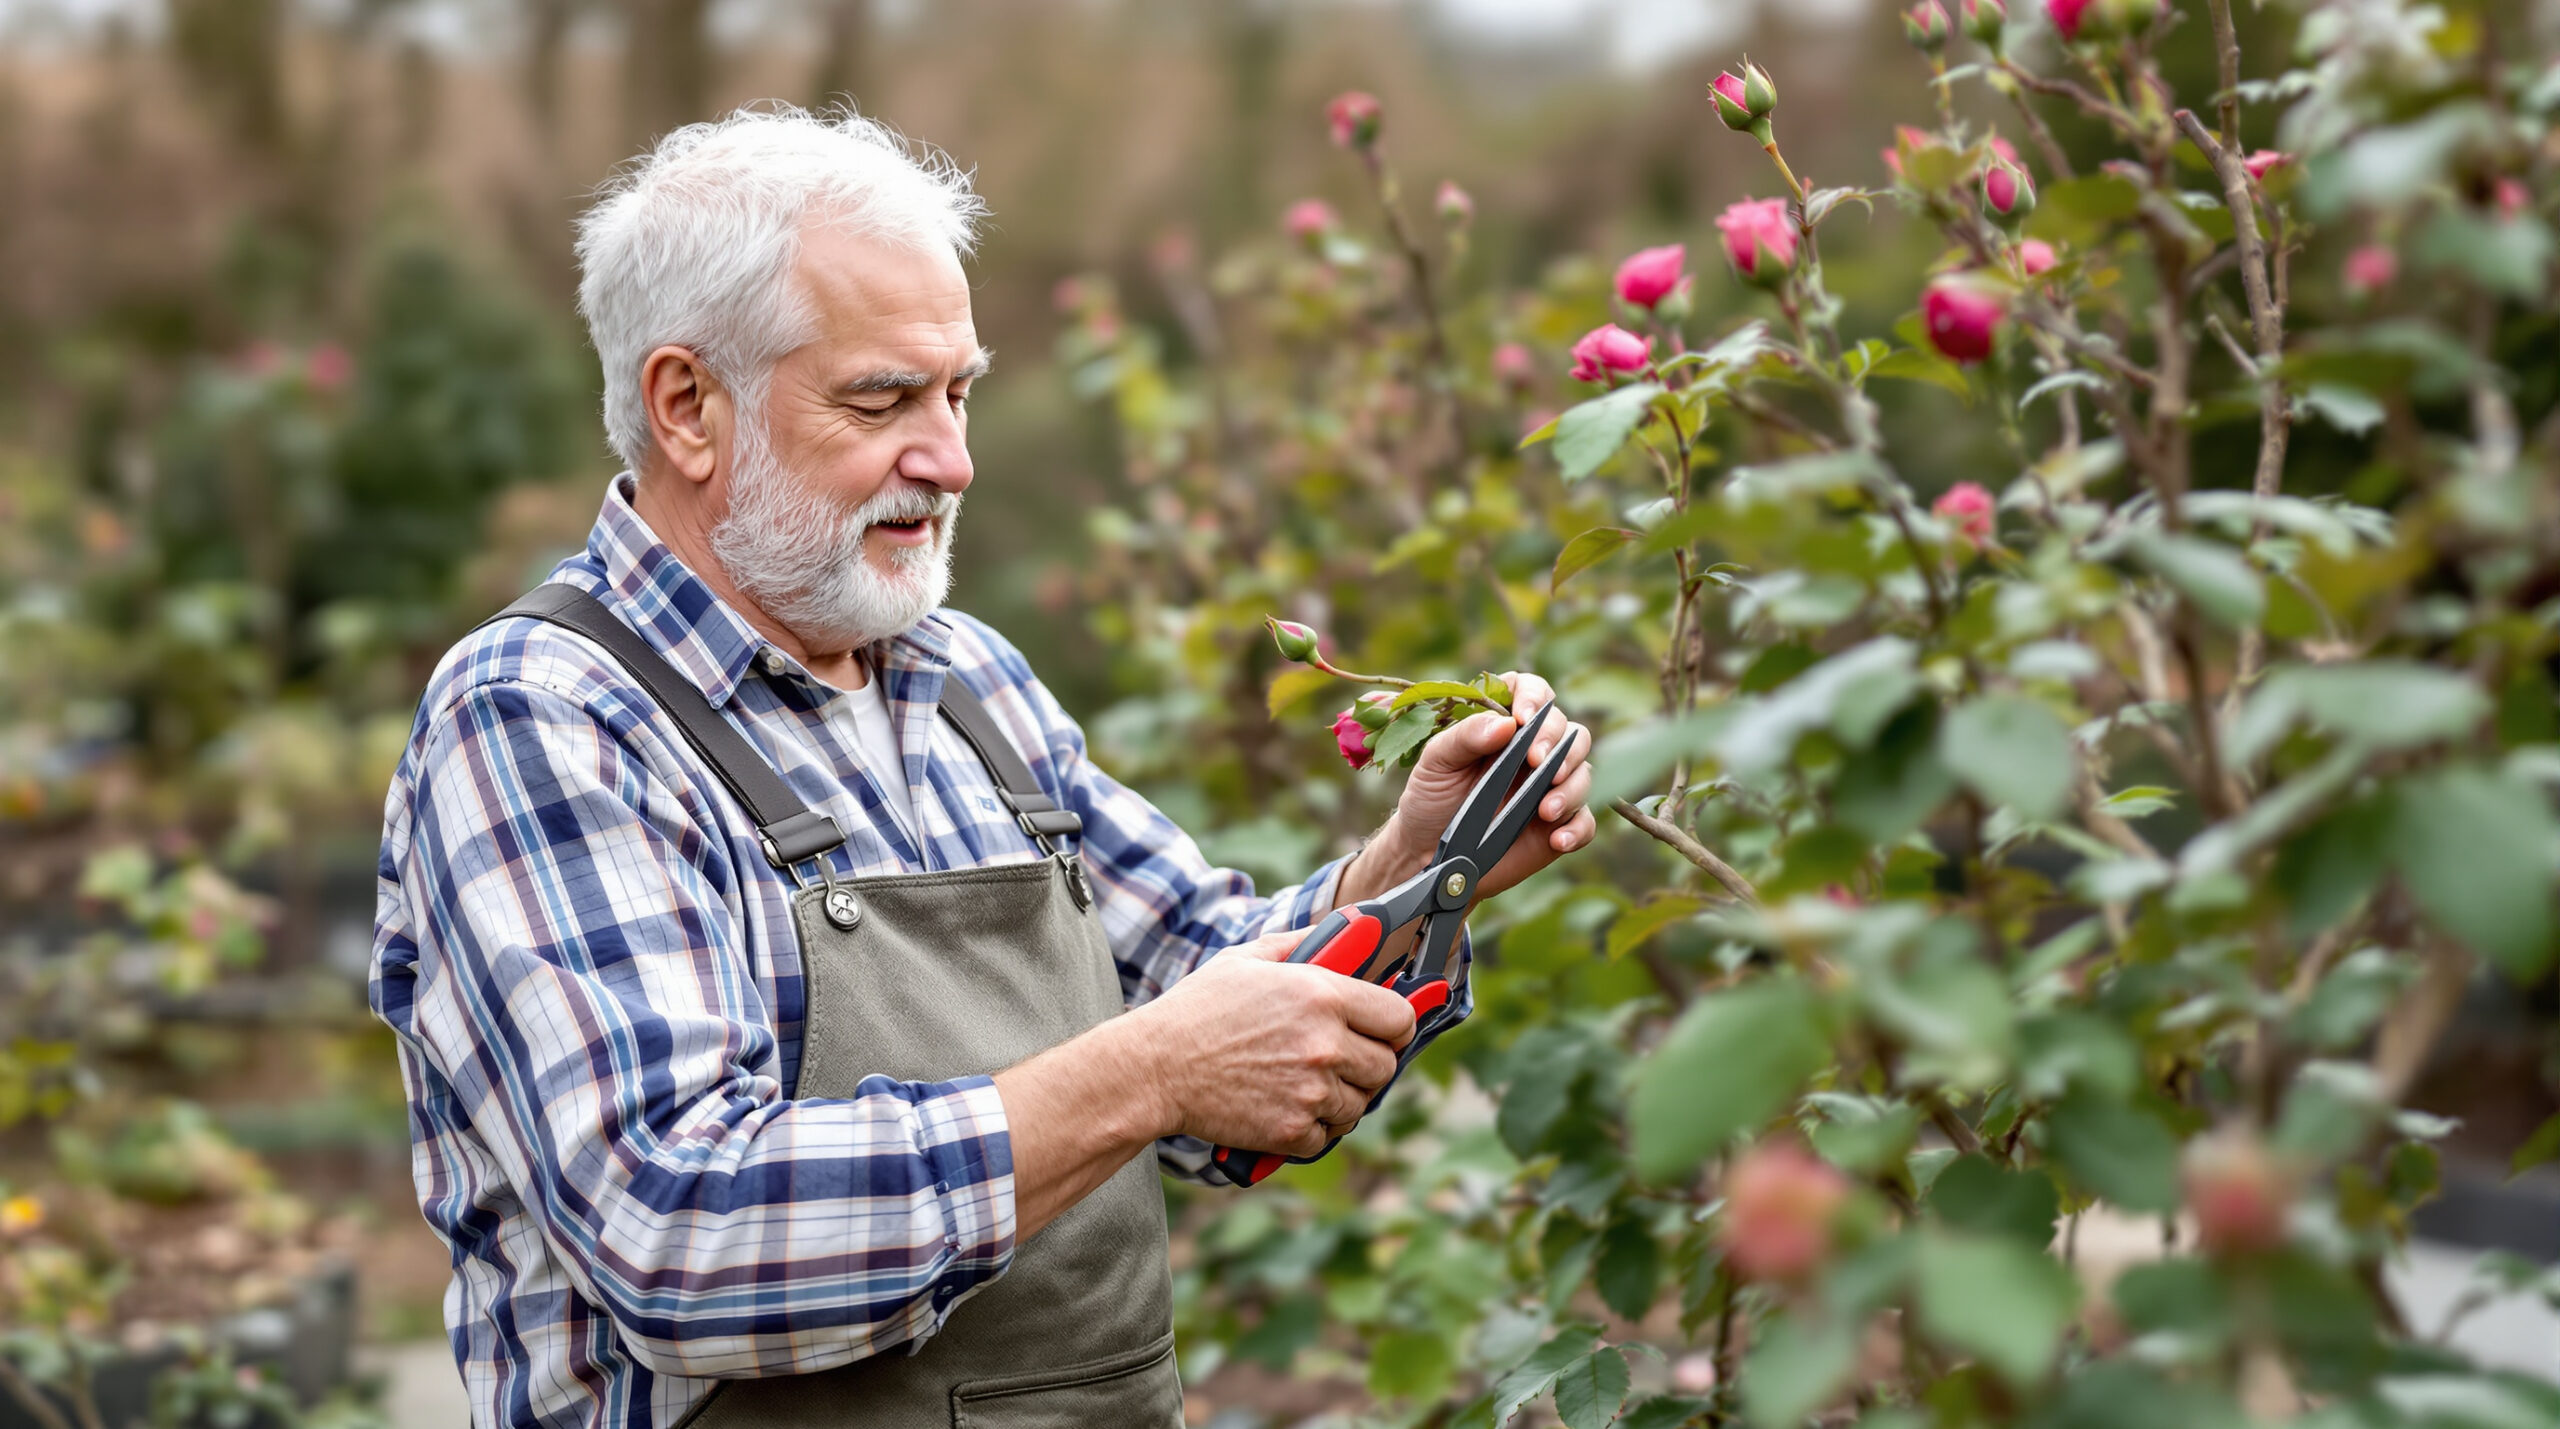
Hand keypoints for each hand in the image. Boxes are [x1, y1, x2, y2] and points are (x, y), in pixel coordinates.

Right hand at [1126, 928, 1416, 1156]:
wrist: (1154, 1068)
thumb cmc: (1198, 1009)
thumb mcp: (1248, 959)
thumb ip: (1302, 943)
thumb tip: (1345, 929)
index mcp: (1323, 995)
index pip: (1399, 1018)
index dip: (1395, 1025)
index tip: (1384, 1031)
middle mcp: (1325, 1044)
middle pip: (1386, 1067)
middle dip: (1368, 1065)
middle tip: (1340, 1060)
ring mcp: (1311, 1091)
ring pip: (1359, 1106)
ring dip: (1340, 1099)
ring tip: (1306, 1085)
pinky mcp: (1291, 1129)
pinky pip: (1327, 1136)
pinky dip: (1312, 1129)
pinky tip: (1287, 1108)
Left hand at [1372, 672, 1594, 901]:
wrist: (1427, 853)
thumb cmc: (1430, 798)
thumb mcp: (1436, 763)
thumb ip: (1465, 736)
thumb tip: (1507, 723)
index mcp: (1505, 726)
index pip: (1534, 692)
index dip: (1534, 698)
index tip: (1523, 719)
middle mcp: (1533, 752)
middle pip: (1568, 732)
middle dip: (1557, 744)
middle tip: (1537, 763)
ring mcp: (1549, 788)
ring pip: (1583, 773)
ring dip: (1570, 789)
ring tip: (1545, 810)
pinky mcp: (1558, 825)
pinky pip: (1585, 822)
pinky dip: (1577, 829)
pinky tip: (1557, 839)